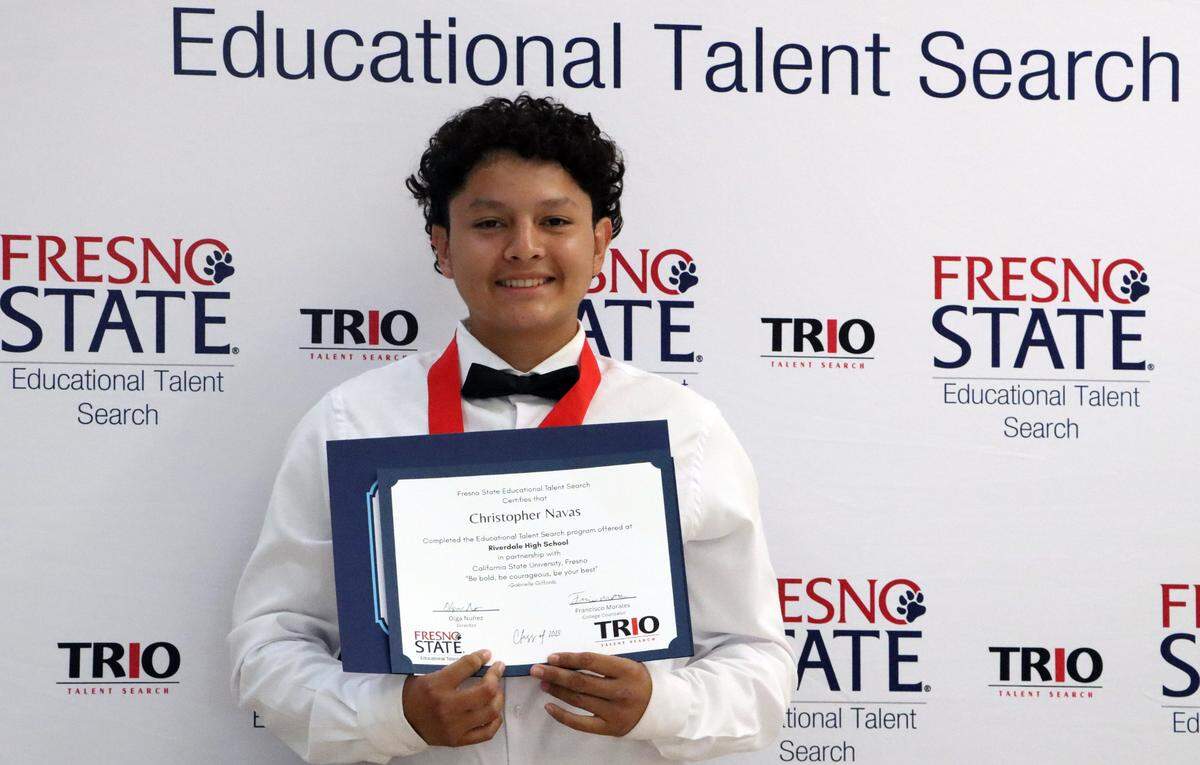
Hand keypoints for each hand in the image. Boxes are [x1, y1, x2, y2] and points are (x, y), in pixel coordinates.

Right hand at [402, 649, 504, 746]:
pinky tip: (494, 710)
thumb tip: (476, 657)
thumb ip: (451, 667)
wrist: (401, 721)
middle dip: (495, 676)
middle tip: (498, 669)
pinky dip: (495, 720)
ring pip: (490, 711)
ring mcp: (454, 726)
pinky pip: (487, 732)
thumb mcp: (425, 674)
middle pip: (486, 691)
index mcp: (437, 686)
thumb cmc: (415, 694)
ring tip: (496, 689)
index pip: (467, 666)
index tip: (487, 654)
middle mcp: (447, 707)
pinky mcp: (457, 740)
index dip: (480, 657)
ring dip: (498, 697)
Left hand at [532, 652, 650, 735]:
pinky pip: (581, 723)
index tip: (552, 657)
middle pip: (580, 682)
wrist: (660, 707)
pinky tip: (550, 706)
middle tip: (537, 669)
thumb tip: (572, 657)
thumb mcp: (631, 663)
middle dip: (555, 674)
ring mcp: (615, 712)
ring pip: (578, 700)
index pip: (591, 662)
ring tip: (544, 683)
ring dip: (557, 691)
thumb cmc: (640, 680)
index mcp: (627, 671)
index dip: (569, 659)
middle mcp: (621, 692)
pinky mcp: (610, 727)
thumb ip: (607, 660)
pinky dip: (563, 716)